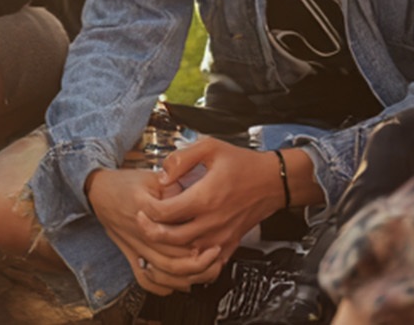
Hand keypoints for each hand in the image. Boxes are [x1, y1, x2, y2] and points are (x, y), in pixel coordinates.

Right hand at [85, 168, 219, 295]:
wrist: (98, 192)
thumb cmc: (125, 184)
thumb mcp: (151, 178)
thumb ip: (173, 187)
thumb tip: (194, 198)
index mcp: (145, 213)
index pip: (174, 236)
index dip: (196, 241)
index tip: (212, 237)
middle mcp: (140, 235)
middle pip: (172, 261)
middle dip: (199, 264)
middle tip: (216, 255)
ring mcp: (134, 249)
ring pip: (163, 275)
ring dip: (186, 278)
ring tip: (204, 270)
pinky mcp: (131, 256)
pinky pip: (146, 281)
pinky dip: (164, 287)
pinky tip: (180, 282)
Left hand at [134, 137, 284, 277]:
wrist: (272, 182)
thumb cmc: (242, 164)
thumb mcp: (210, 147)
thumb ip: (182, 158)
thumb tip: (163, 176)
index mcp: (205, 198)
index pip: (165, 213)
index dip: (147, 210)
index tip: (141, 204)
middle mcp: (212, 222)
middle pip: (170, 239)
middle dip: (150, 231)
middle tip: (140, 221)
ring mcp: (221, 238)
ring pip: (185, 255)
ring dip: (167, 249)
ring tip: (156, 235)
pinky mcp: (229, 246)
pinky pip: (207, 266)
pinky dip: (191, 264)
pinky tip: (180, 252)